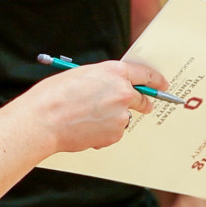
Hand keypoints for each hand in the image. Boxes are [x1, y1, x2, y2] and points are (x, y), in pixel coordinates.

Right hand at [21, 60, 166, 152]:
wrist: (44, 120)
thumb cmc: (54, 95)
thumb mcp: (80, 75)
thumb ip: (101, 79)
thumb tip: (109, 88)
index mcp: (114, 72)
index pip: (144, 74)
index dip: (155, 80)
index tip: (162, 85)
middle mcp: (123, 92)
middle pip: (142, 99)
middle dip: (142, 103)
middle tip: (137, 106)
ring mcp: (121, 115)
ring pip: (123, 117)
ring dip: (112, 119)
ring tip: (85, 118)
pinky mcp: (115, 134)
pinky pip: (114, 132)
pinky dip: (103, 132)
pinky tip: (84, 127)